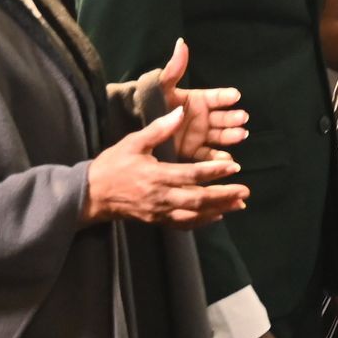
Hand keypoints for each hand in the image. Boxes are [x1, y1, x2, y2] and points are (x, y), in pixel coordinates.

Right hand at [83, 106, 247, 227]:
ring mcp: (159, 212)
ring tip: (239, 204)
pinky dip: (203, 222)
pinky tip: (218, 216)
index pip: (190, 175)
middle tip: (245, 190)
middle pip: (197, 200)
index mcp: (155, 175)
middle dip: (223, 195)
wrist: (91, 195)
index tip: (234, 166)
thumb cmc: (112, 164)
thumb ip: (159, 129)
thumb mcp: (133, 142)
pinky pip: (183, 225)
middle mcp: (160, 197)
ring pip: (193, 215)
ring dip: (218, 210)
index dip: (214, 172)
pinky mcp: (157, 221)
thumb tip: (181, 112)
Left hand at [157, 39, 248, 161]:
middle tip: (241, 118)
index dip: (226, 96)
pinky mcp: (193, 153)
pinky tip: (226, 158)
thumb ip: (174, 68)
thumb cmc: (150, 101)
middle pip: (223, 118)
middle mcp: (202, 118)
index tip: (235, 95)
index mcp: (198, 100)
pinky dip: (218, 158)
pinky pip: (208, 156)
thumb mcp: (162, 85)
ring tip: (240, 134)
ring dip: (231, 136)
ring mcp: (200, 136)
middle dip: (233, 118)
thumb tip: (181, 43)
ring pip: (220, 136)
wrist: (135, 126)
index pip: (217, 97)